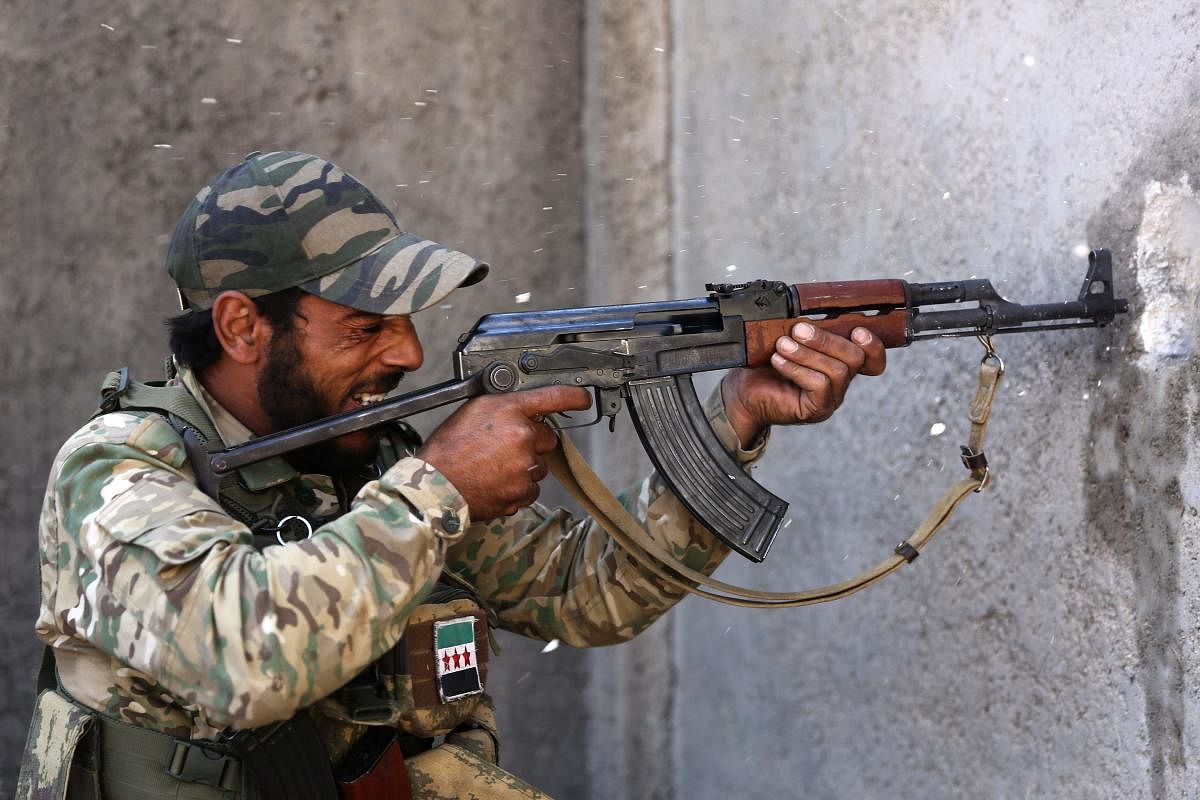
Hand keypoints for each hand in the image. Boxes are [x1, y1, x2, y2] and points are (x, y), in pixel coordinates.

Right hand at [417, 386, 592, 519]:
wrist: (435, 487)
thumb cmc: (448, 449)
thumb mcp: (472, 411)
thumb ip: (504, 407)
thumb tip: (522, 410)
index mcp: (510, 411)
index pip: (554, 397)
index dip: (574, 397)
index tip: (583, 399)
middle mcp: (523, 437)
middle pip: (547, 438)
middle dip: (532, 442)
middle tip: (504, 447)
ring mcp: (525, 467)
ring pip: (538, 466)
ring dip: (524, 467)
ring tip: (493, 467)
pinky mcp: (522, 493)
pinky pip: (531, 489)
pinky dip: (518, 488)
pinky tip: (495, 482)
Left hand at [722, 322, 885, 448]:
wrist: (743, 391)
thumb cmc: (766, 364)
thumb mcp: (789, 340)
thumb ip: (807, 329)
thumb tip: (810, 311)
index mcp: (839, 362)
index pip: (873, 359)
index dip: (873, 344)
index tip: (857, 329)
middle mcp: (840, 382)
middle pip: (855, 358)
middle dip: (827, 339)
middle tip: (798, 330)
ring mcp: (831, 398)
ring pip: (837, 371)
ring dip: (807, 353)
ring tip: (782, 345)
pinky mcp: (817, 409)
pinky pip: (819, 385)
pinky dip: (797, 369)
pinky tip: (778, 361)